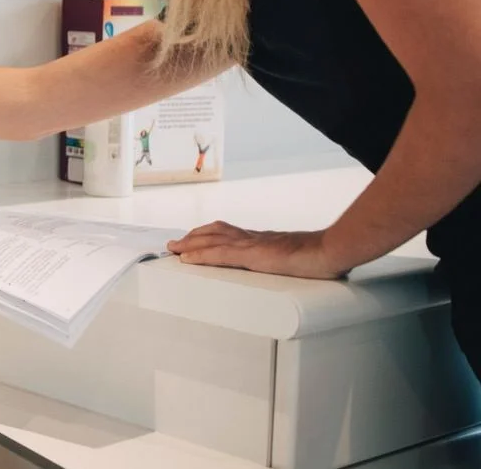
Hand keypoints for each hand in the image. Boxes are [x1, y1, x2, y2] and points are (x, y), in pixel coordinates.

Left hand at [167, 222, 347, 279]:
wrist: (334, 250)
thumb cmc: (324, 257)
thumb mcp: (300, 261)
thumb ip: (291, 265)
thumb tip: (295, 273)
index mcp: (264, 240)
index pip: (231, 233)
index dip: (211, 235)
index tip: (197, 238)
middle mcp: (254, 238)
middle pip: (215, 232)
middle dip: (193, 237)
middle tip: (176, 243)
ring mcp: (252, 245)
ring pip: (211, 240)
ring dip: (189, 244)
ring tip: (173, 250)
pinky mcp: (252, 255)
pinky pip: (219, 254)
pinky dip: (199, 255)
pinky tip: (186, 258)